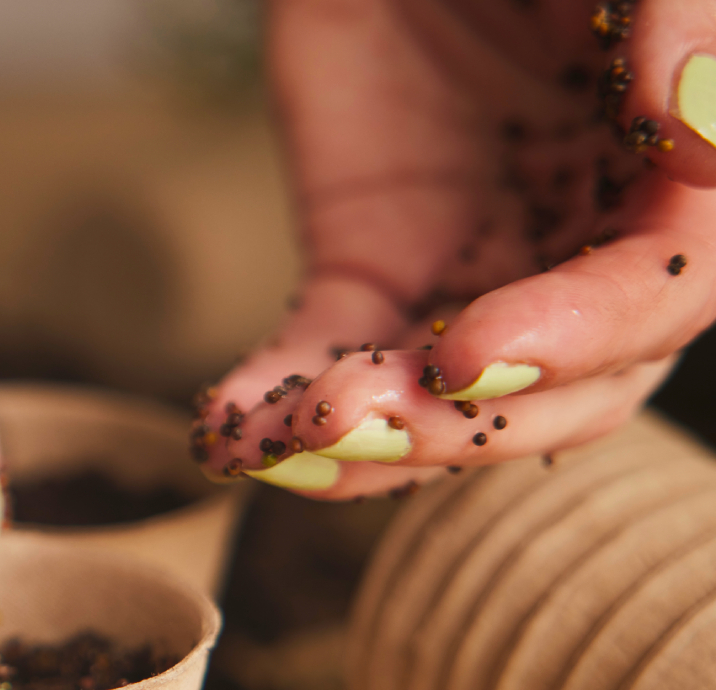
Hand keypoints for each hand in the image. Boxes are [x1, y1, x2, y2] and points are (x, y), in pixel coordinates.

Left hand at [195, 0, 715, 497]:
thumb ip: (681, 26)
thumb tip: (705, 144)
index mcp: (678, 187)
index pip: (659, 299)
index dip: (577, 341)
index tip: (472, 352)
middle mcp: (588, 254)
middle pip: (556, 390)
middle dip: (455, 425)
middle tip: (347, 418)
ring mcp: (477, 276)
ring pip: (442, 402)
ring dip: (362, 443)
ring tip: (278, 441)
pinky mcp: (371, 275)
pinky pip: (330, 358)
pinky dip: (274, 405)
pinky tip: (227, 430)